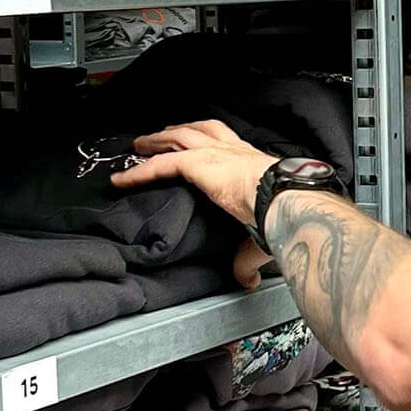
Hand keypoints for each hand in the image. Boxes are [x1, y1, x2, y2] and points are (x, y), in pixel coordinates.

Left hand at [113, 121, 277, 291]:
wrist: (287, 200)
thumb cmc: (287, 211)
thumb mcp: (266, 231)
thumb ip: (247, 256)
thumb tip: (247, 279)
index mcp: (252, 162)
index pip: (225, 145)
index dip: (207, 145)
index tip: (195, 151)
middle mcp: (233, 151)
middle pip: (199, 131)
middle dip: (177, 132)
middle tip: (159, 136)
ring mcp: (215, 154)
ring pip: (177, 139)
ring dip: (155, 141)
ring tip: (138, 146)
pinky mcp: (198, 164)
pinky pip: (161, 165)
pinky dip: (140, 172)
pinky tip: (123, 179)